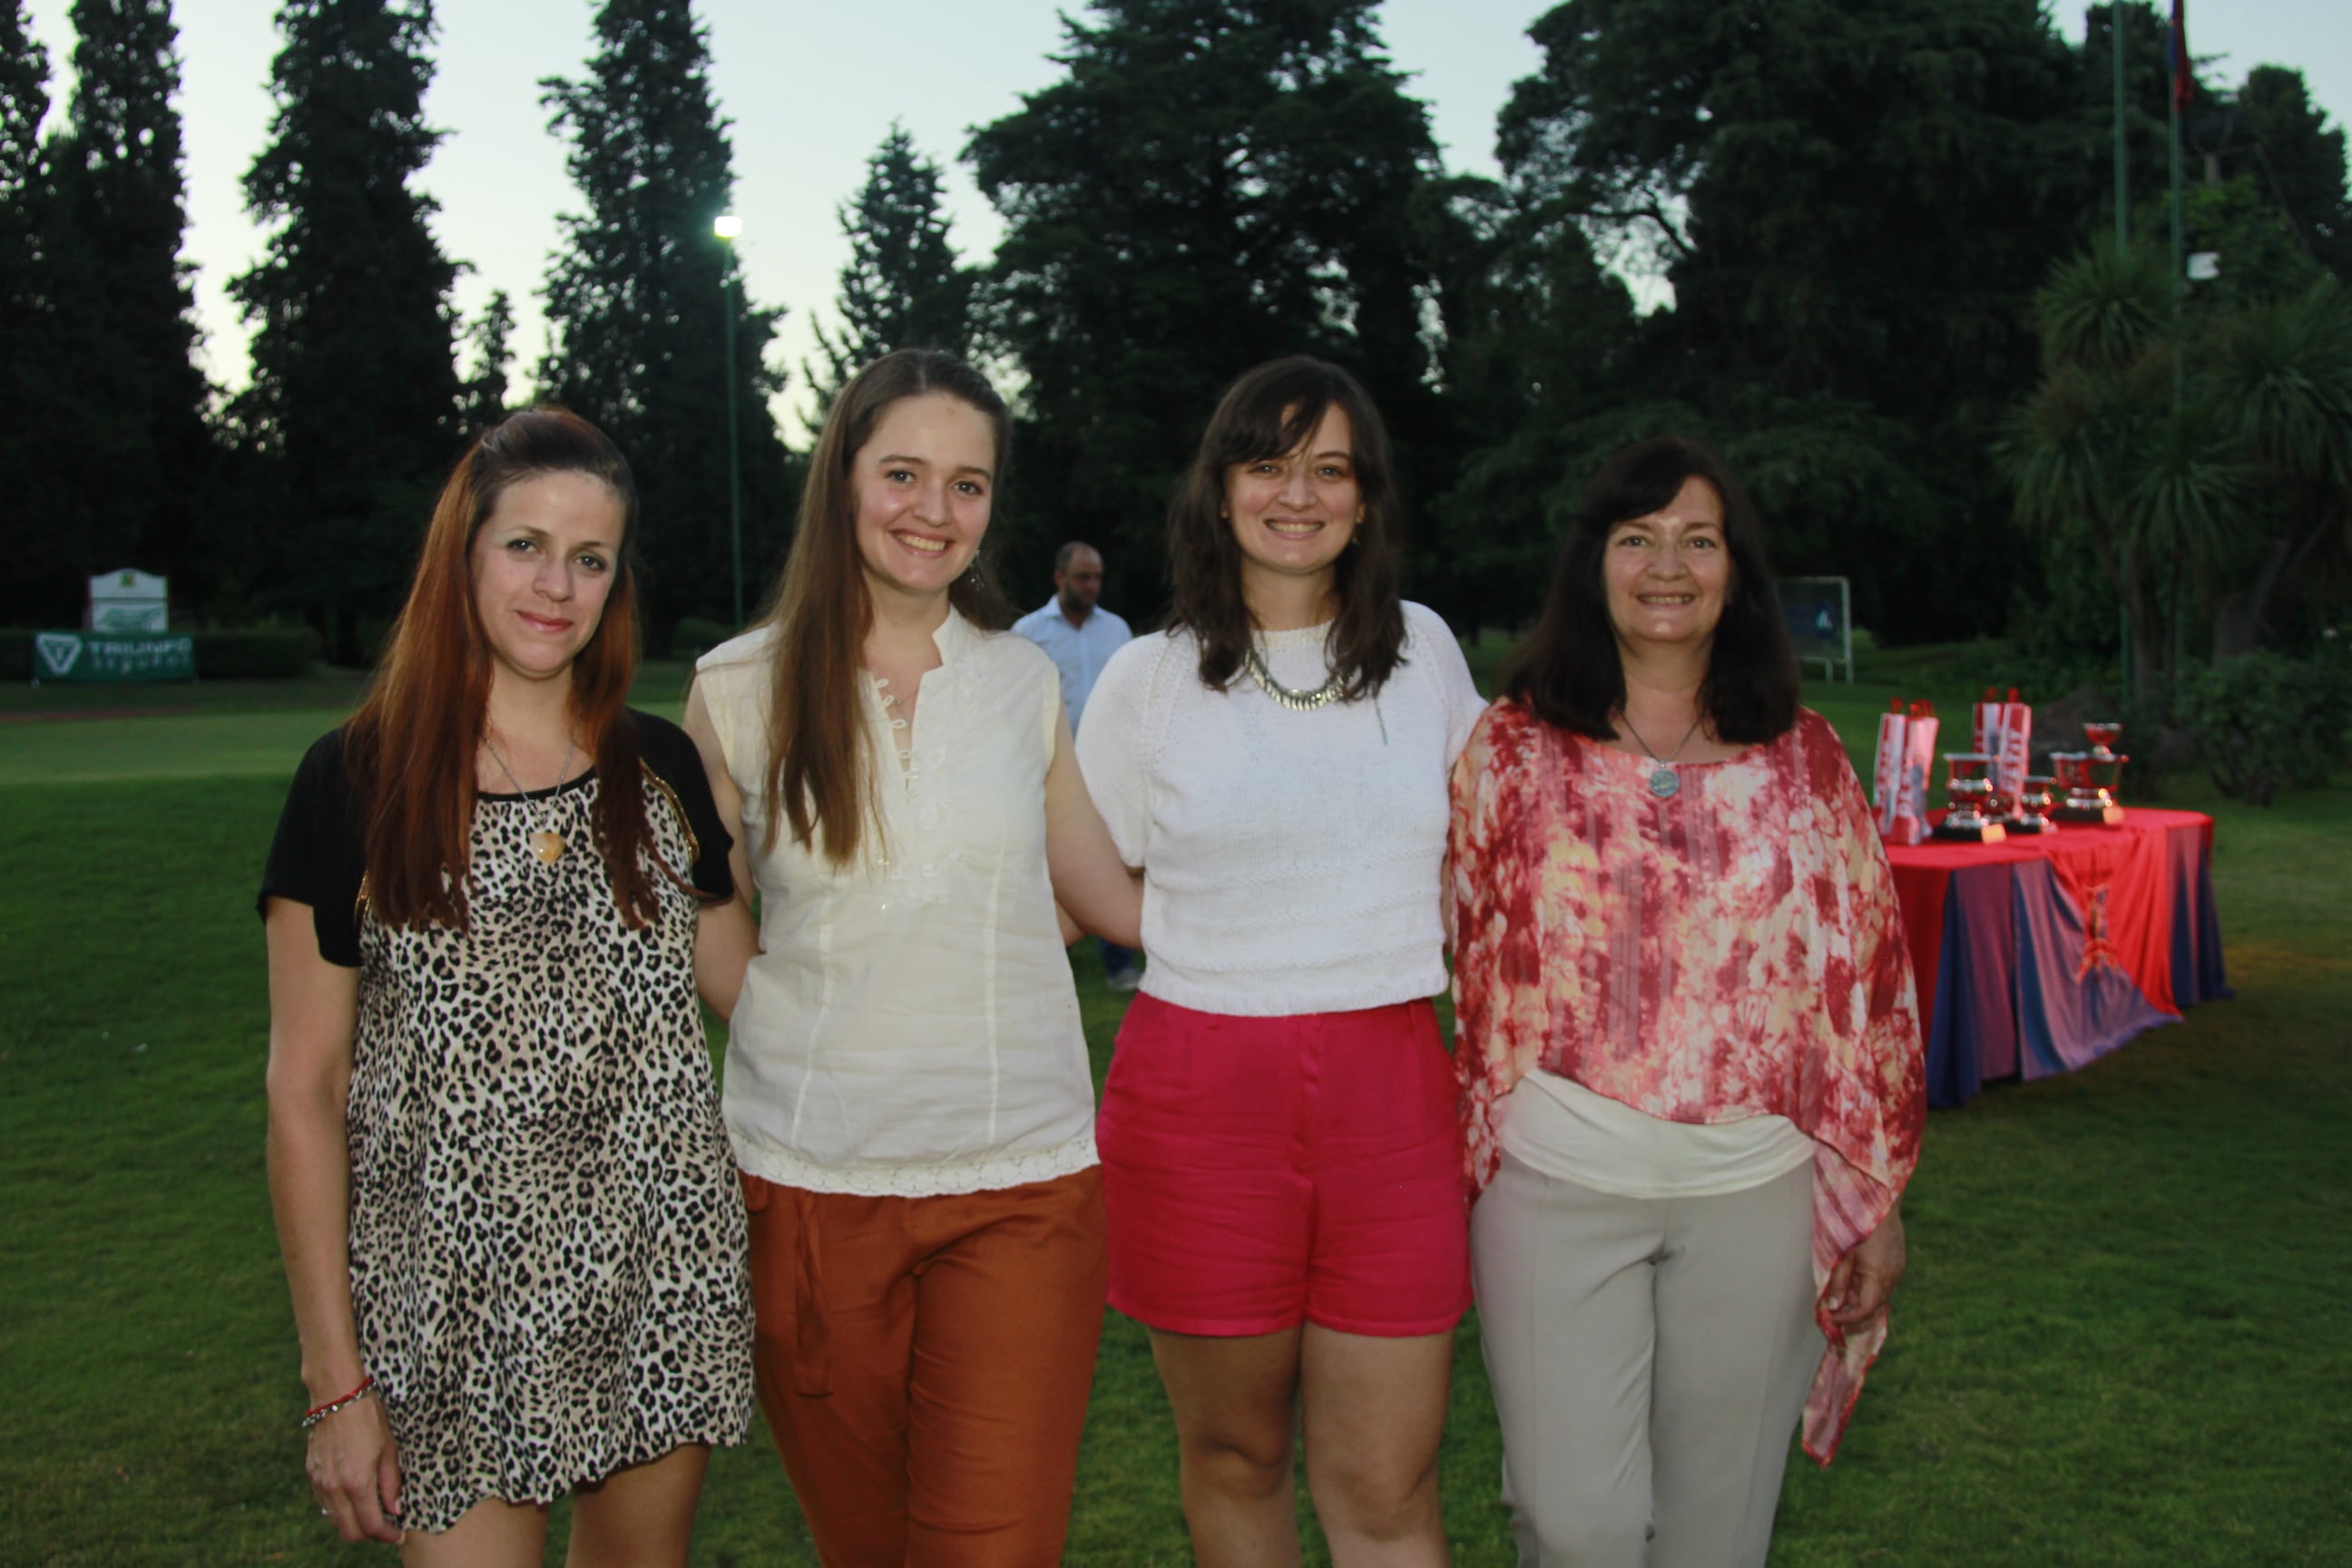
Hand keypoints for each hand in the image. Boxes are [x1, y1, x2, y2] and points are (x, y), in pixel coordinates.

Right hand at [308, 1394, 402, 1542]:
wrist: (337, 1395)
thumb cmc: (368, 1418)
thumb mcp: (389, 1449)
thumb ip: (391, 1483)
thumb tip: (395, 1510)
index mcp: (357, 1482)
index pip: (371, 1525)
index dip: (388, 1535)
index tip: (398, 1534)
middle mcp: (334, 1488)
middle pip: (349, 1532)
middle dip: (370, 1536)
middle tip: (386, 1528)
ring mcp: (320, 1482)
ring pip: (335, 1520)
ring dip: (353, 1523)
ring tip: (372, 1513)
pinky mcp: (312, 1474)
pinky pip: (325, 1504)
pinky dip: (340, 1509)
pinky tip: (354, 1498)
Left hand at [1822, 1208, 1906, 1338]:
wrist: (1881, 1206)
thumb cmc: (1859, 1228)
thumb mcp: (1844, 1257)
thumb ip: (1839, 1282)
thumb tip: (1833, 1306)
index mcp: (1880, 1278)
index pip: (1867, 1310)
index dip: (1850, 1318)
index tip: (1832, 1319)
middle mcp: (1893, 1279)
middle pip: (1875, 1307)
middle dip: (1854, 1313)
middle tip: (1834, 1313)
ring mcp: (1898, 1272)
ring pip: (1880, 1296)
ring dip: (1861, 1299)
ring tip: (1842, 1291)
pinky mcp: (1898, 1264)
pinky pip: (1884, 1285)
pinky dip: (1869, 1288)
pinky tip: (1856, 1279)